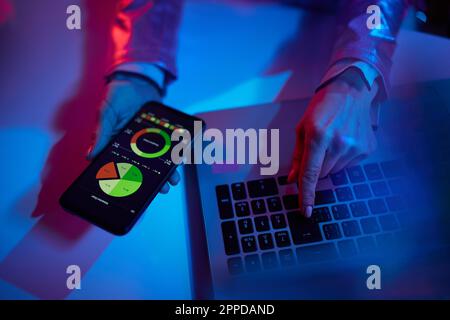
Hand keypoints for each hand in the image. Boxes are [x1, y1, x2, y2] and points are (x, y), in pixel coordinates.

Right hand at [88, 74, 179, 193]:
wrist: (139, 80)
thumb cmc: (118, 94)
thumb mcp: (107, 111)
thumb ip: (100, 132)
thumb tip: (90, 156)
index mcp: (115, 143)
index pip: (118, 165)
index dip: (125, 179)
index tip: (131, 190)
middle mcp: (132, 145)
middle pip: (141, 167)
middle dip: (150, 179)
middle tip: (160, 189)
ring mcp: (148, 141)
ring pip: (157, 161)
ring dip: (165, 171)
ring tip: (172, 181)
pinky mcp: (161, 135)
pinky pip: (168, 148)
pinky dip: (175, 155)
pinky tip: (181, 161)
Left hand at [288, 68, 378, 216]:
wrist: (351, 91)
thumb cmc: (322, 108)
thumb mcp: (302, 128)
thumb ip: (298, 157)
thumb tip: (292, 180)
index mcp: (318, 136)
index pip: (310, 174)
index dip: (306, 195)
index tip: (305, 211)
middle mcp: (338, 143)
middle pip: (321, 175)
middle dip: (316, 167)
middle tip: (319, 148)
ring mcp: (355, 147)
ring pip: (334, 172)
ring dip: (330, 163)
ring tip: (333, 140)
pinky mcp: (366, 149)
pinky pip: (348, 166)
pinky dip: (343, 158)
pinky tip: (344, 141)